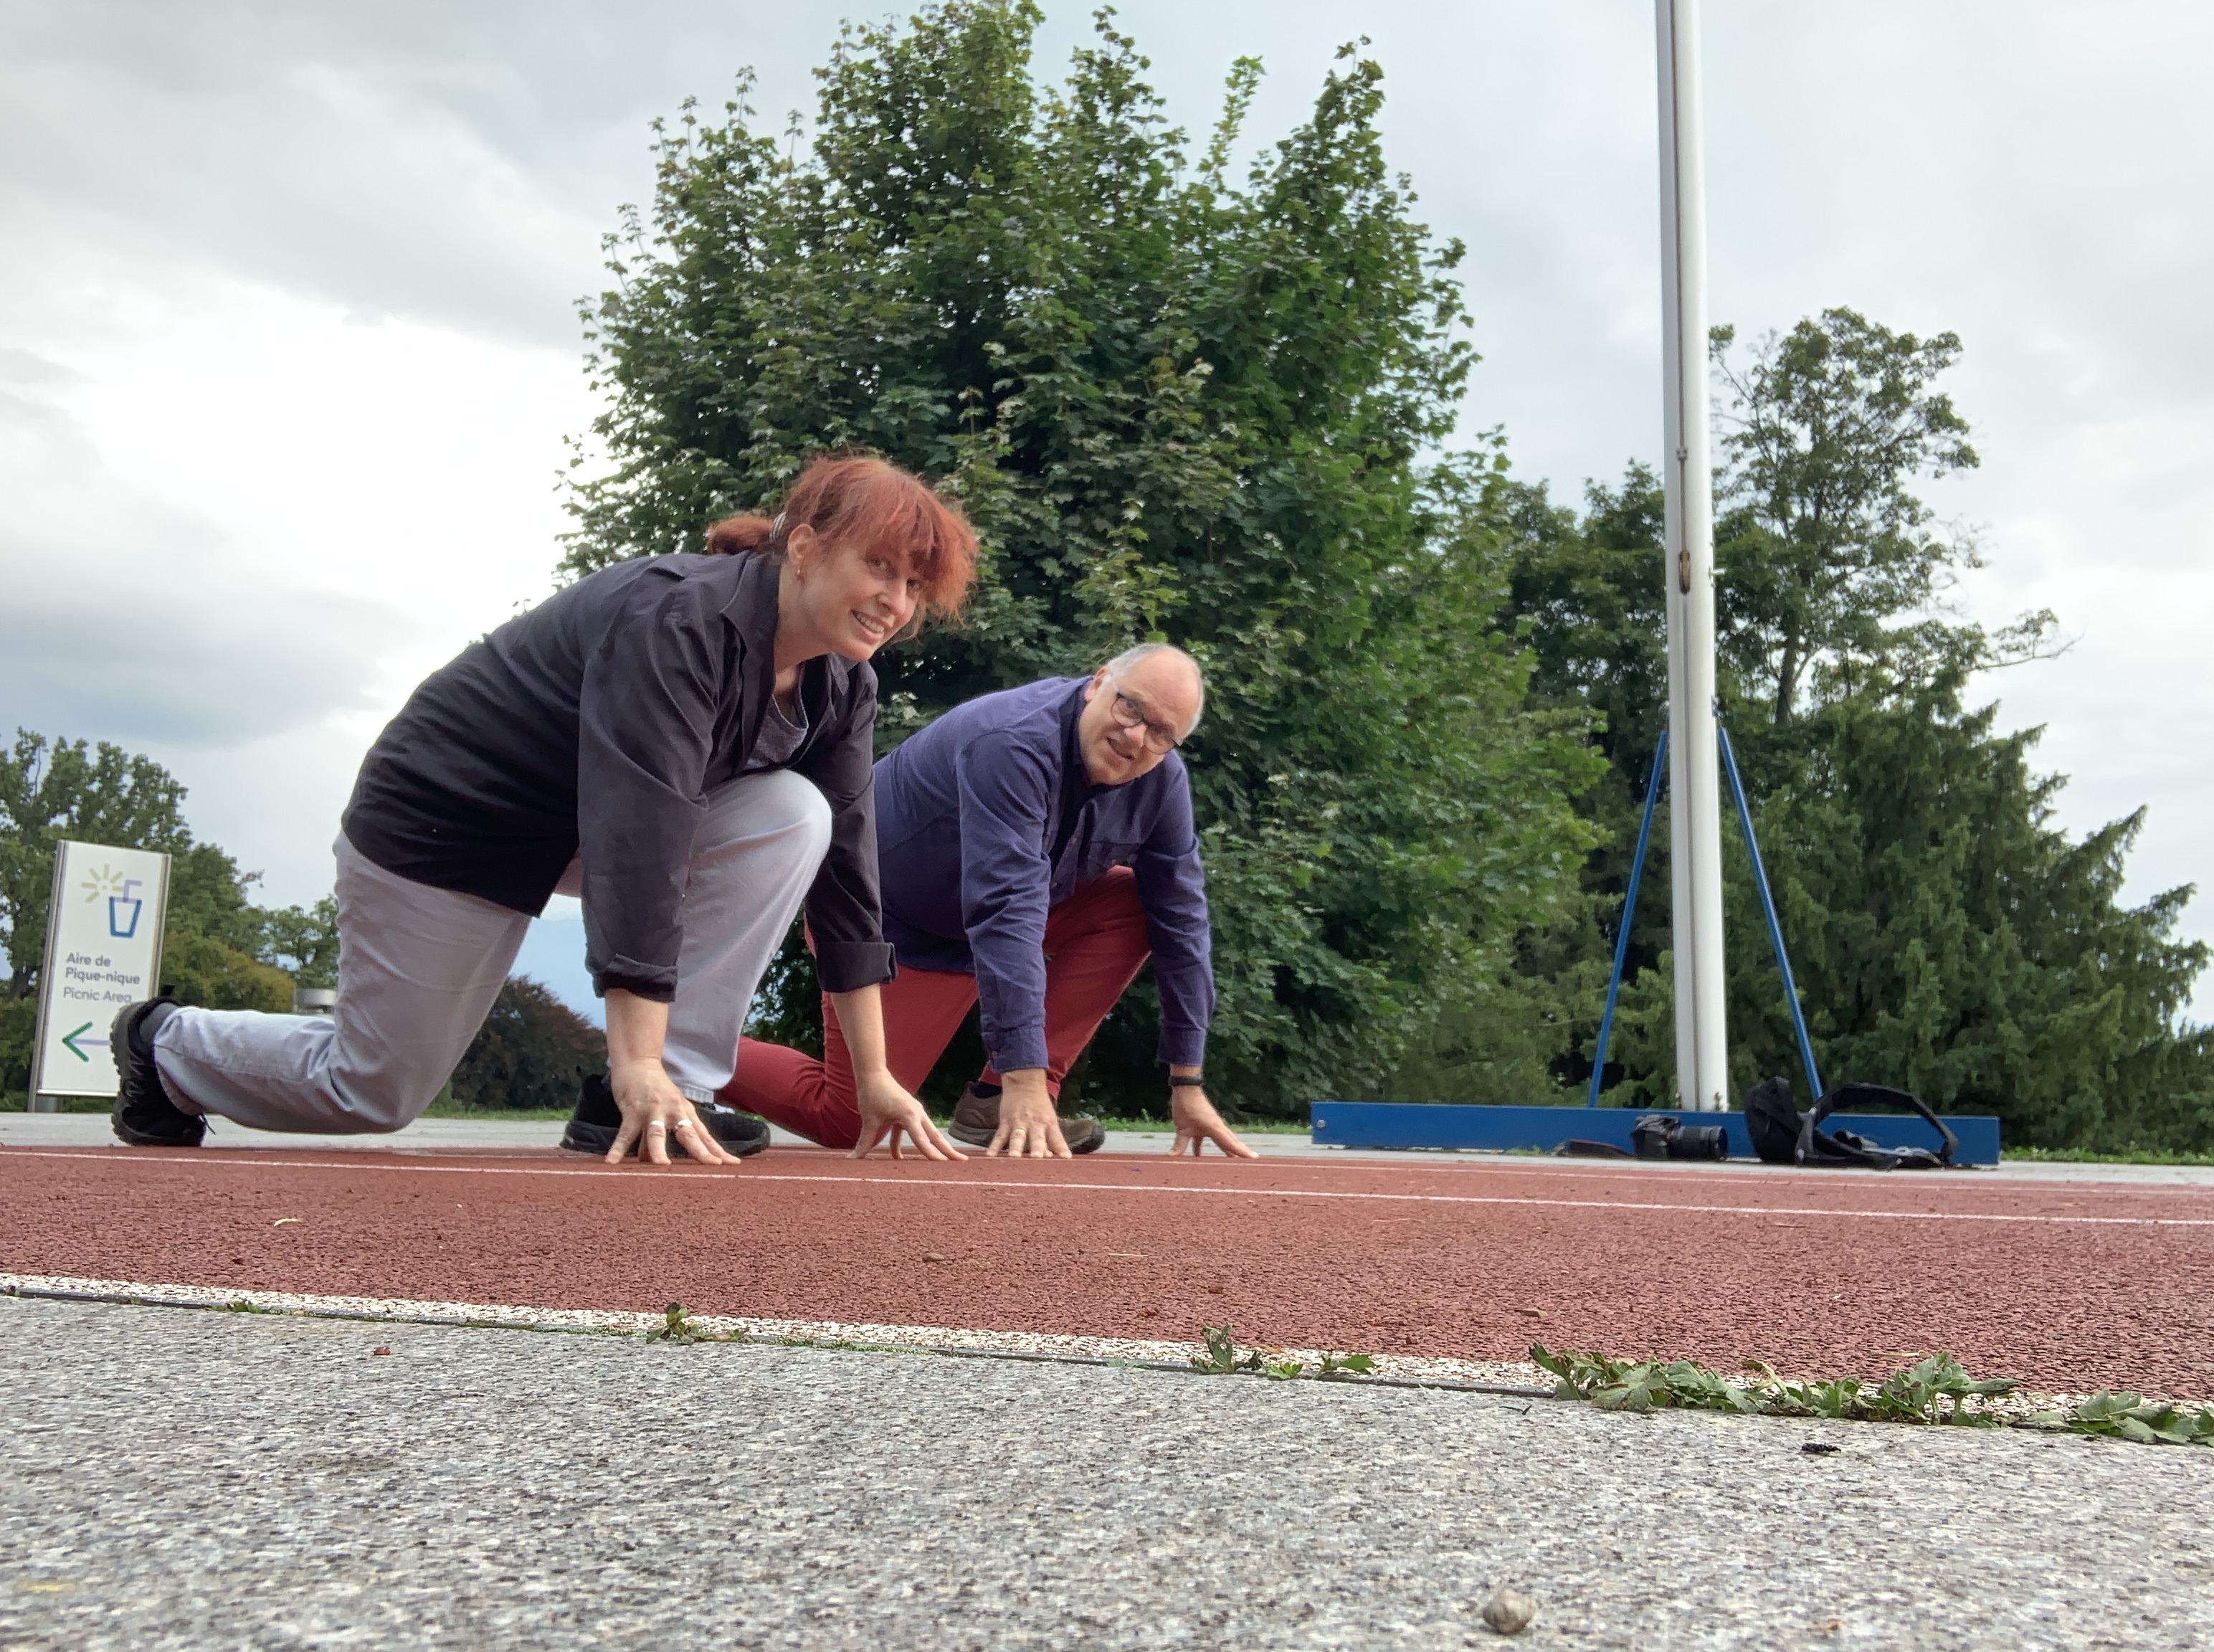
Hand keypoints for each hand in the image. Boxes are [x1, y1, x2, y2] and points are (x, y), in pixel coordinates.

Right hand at [606, 1058, 738, 1166]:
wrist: (638, 1062)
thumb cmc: (655, 1090)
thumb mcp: (665, 1112)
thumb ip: (660, 1138)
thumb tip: (649, 1161)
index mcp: (685, 1113)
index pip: (704, 1135)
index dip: (718, 1150)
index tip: (733, 1164)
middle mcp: (673, 1111)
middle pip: (688, 1134)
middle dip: (700, 1151)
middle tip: (712, 1166)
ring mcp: (653, 1110)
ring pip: (656, 1133)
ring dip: (658, 1150)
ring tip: (662, 1165)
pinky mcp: (632, 1110)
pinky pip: (625, 1132)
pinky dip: (618, 1148)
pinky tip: (611, 1162)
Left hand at [849, 1070, 966, 1161]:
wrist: (873, 1073)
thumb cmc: (872, 1094)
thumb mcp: (870, 1120)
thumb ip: (864, 1142)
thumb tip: (852, 1159)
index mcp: (909, 1114)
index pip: (922, 1139)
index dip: (931, 1154)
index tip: (942, 1164)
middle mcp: (917, 1113)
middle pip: (935, 1136)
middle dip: (948, 1150)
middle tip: (962, 1161)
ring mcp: (915, 1112)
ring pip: (928, 1134)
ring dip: (937, 1147)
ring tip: (947, 1161)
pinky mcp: (909, 1113)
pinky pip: (913, 1131)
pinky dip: (909, 1143)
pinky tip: (899, 1157)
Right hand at [988, 1070, 1070, 1157]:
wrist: (1025, 1083)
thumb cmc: (1039, 1106)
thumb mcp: (1048, 1120)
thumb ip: (1049, 1140)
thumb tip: (1050, 1157)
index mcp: (1049, 1124)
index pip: (1057, 1138)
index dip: (1061, 1148)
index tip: (1066, 1158)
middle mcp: (1035, 1124)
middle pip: (1037, 1138)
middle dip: (1037, 1148)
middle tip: (1036, 1157)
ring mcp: (1019, 1123)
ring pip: (1017, 1136)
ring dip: (1016, 1146)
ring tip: (1014, 1156)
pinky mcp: (1006, 1122)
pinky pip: (1000, 1136)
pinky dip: (994, 1146)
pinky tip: (990, 1155)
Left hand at [1170, 1086, 1256, 1157]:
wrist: (1186, 1088)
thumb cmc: (1187, 1105)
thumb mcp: (1182, 1127)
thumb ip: (1180, 1144)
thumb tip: (1172, 1157)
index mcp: (1215, 1128)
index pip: (1231, 1144)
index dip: (1242, 1152)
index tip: (1255, 1157)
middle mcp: (1217, 1127)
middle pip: (1231, 1142)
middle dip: (1240, 1152)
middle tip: (1251, 1161)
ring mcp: (1211, 1126)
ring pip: (1222, 1141)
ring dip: (1226, 1151)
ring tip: (1231, 1163)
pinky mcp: (1203, 1125)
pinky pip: (1206, 1139)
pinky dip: (1202, 1148)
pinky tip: (1198, 1157)